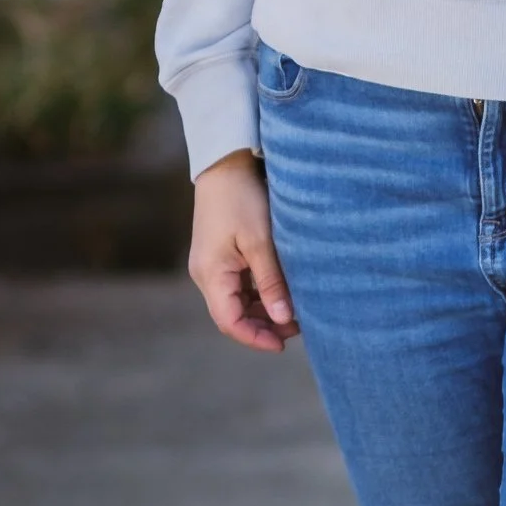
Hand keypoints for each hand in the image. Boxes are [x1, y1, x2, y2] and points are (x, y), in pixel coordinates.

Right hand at [189, 150, 299, 353]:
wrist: (225, 161)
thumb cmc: (242, 197)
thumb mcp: (260, 241)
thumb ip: (271, 282)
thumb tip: (284, 319)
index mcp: (211, 275)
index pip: (230, 322)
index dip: (256, 338)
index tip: (283, 344)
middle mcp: (206, 274)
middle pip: (233, 314)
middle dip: (264, 324)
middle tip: (299, 325)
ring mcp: (212, 263)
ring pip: (237, 300)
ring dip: (263, 308)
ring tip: (296, 308)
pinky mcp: (220, 253)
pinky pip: (239, 283)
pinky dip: (259, 290)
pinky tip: (282, 287)